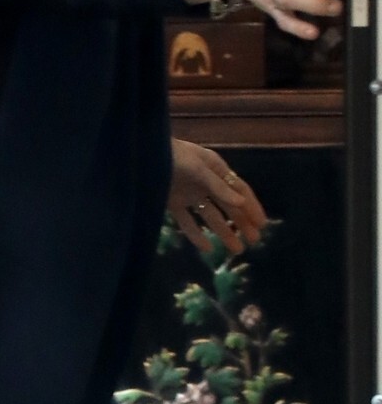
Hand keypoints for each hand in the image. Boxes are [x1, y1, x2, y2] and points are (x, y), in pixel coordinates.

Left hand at [168, 140, 266, 256]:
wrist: (141, 153)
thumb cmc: (172, 155)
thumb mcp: (197, 168)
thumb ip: (217, 186)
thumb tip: (241, 203)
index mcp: (216, 169)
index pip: (239, 190)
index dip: (252, 207)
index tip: (262, 225)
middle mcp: (205, 183)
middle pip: (228, 206)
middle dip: (242, 223)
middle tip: (254, 242)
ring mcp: (189, 194)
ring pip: (211, 216)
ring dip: (224, 232)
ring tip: (236, 250)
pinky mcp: (173, 203)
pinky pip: (187, 222)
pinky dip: (196, 235)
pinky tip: (207, 248)